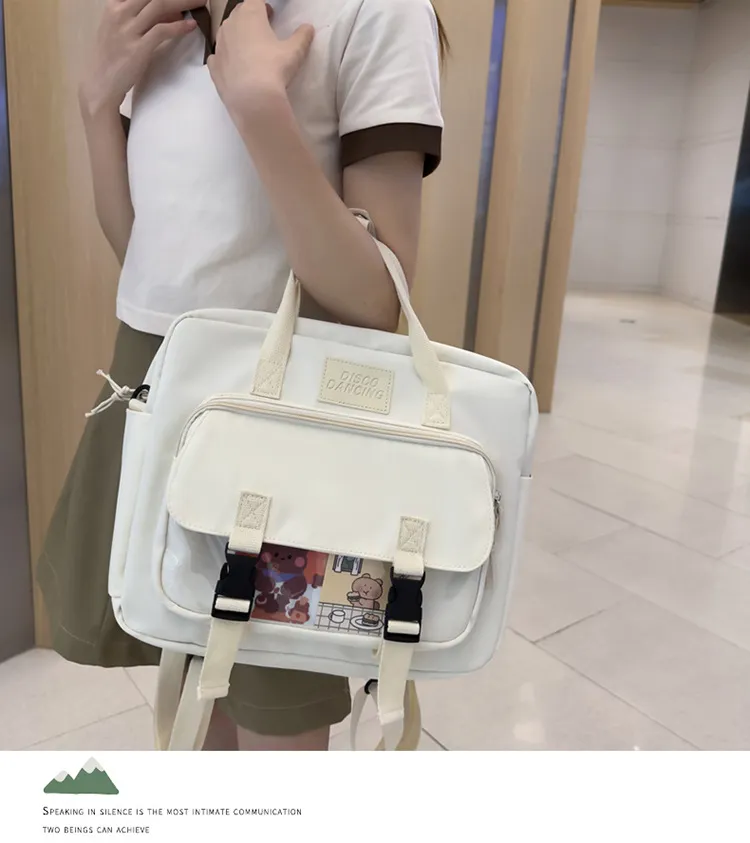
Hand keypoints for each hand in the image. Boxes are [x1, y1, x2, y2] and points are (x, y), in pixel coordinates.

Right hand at [80, 0, 198, 113]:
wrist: (102, 82)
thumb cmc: (114, 56)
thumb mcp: (121, 29)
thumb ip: (143, 17)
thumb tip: (174, 10)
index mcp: (114, 5)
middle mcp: (120, 12)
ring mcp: (128, 29)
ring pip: (159, 5)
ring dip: (184, 2)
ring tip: (200, 1)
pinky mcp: (138, 47)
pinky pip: (162, 31)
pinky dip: (179, 27)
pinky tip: (192, 26)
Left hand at [209, 0, 314, 117]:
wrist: (252, 99)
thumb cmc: (274, 68)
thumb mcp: (295, 52)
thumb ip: (302, 37)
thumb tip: (308, 28)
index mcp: (250, 15)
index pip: (255, 0)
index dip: (263, 5)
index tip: (271, 15)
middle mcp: (230, 25)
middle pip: (239, 12)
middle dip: (250, 18)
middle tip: (262, 30)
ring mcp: (219, 45)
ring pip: (226, 32)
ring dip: (237, 35)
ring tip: (249, 49)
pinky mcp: (213, 65)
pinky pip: (218, 55)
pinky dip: (225, 57)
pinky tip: (234, 66)